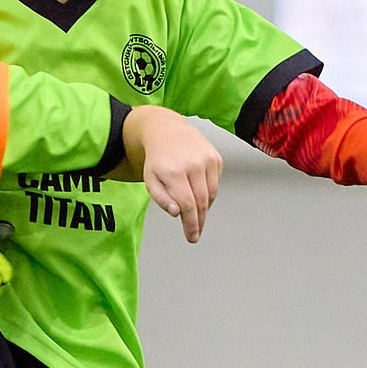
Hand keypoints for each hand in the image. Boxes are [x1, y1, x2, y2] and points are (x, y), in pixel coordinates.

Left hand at [132, 107, 221, 241]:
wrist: (167, 131)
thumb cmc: (158, 159)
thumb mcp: (150, 180)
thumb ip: (162, 199)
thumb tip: (176, 213)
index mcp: (174, 172)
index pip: (187, 205)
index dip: (191, 224)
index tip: (192, 237)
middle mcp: (193, 165)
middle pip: (201, 202)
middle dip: (199, 221)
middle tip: (195, 232)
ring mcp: (207, 160)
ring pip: (211, 195)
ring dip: (204, 208)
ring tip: (194, 212)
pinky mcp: (216, 158)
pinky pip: (215, 184)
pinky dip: (208, 192)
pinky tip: (198, 190)